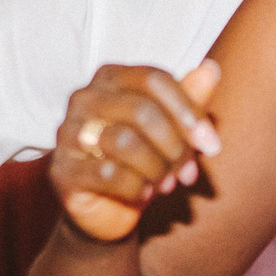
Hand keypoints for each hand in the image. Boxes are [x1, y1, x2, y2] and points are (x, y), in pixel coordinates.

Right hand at [52, 60, 222, 241]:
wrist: (109, 207)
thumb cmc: (143, 158)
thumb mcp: (172, 128)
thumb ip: (190, 99)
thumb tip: (211, 69)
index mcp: (110, 78)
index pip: (154, 80)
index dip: (189, 111)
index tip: (212, 145)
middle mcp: (83, 99)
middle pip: (141, 110)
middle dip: (175, 146)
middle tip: (188, 172)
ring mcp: (68, 134)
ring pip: (124, 142)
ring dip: (157, 168)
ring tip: (166, 183)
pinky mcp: (63, 171)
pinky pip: (108, 175)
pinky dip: (137, 188)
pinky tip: (145, 193)